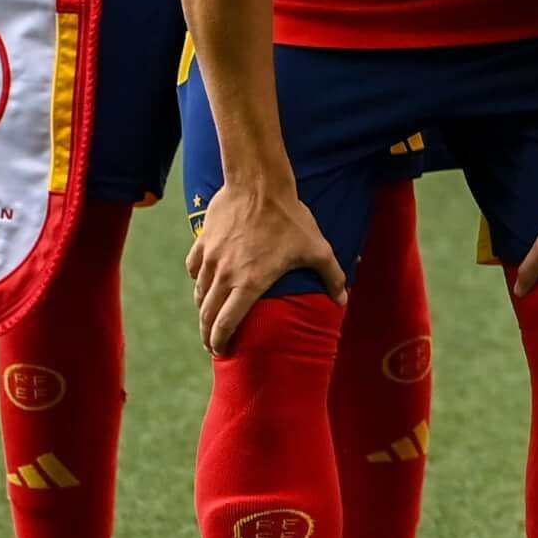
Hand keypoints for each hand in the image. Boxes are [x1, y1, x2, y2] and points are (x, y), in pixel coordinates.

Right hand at [186, 183, 342, 353]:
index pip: (226, 324)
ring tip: (210, 317)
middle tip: (212, 344)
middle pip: (207, 315)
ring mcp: (211, 259)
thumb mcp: (317, 248)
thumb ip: (332, 276)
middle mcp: (225, 275)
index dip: (220, 342)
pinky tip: (205, 282)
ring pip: (200, 293)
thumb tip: (343, 300)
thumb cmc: (291, 218)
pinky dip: (199, 279)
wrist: (259, 184)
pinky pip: (195, 268)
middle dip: (208, 334)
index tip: (220, 352)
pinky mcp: (202, 242)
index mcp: (249, 283)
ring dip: (203, 309)